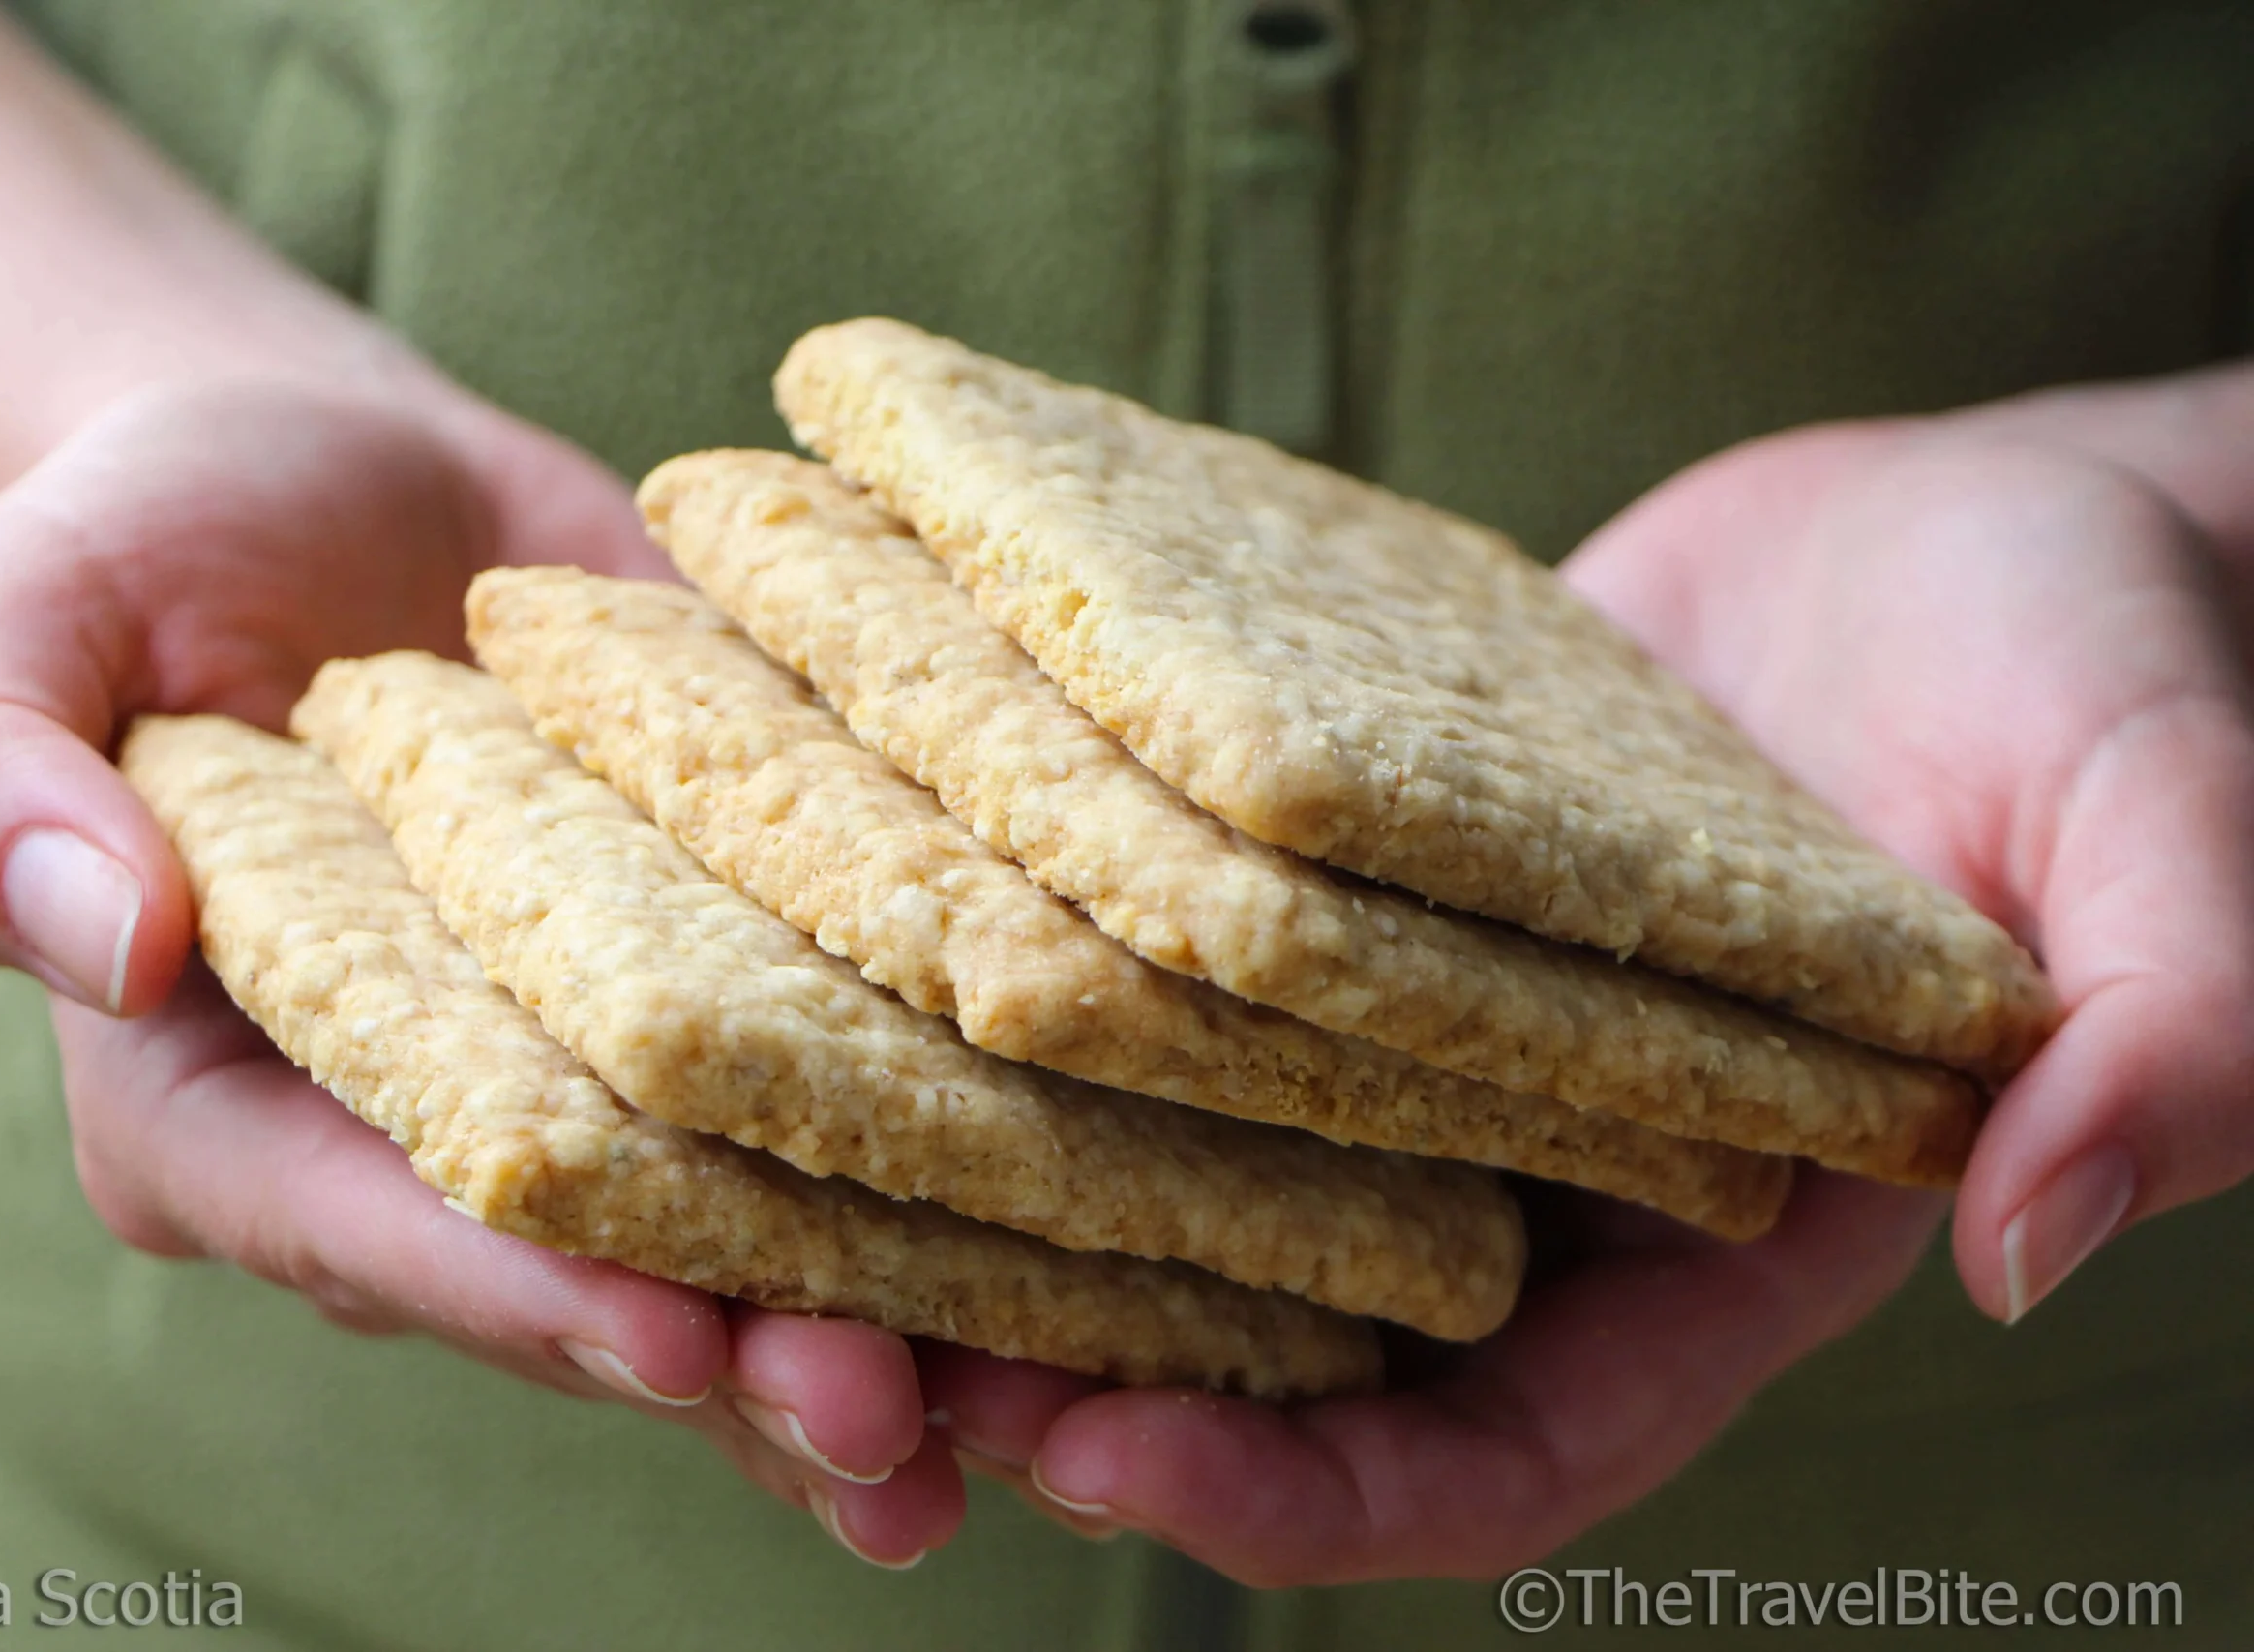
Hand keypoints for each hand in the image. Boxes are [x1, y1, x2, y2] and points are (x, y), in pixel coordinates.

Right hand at [0, 381, 963, 1565]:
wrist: (329, 484)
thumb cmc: (136, 551)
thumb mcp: (0, 625)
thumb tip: (113, 927)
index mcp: (240, 1110)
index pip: (382, 1230)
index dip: (526, 1294)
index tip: (672, 1341)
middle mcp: (433, 1138)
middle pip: (594, 1286)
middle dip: (743, 1361)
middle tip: (896, 1422)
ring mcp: (602, 1081)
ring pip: (744, 1241)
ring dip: (884, 1323)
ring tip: (1028, 1403)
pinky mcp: (736, 993)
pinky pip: (838, 1094)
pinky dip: (955, 1156)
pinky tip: (1100, 1225)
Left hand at [920, 403, 2253, 1583]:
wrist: (1981, 522)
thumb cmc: (2100, 667)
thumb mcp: (2171, 831)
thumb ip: (2171, 1039)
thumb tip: (2049, 1245)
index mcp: (1728, 1247)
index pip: (1504, 1449)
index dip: (1313, 1491)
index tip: (1107, 1464)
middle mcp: (1554, 1166)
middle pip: (1290, 1346)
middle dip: (1083, 1384)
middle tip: (852, 1372)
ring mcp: (1438, 1028)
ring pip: (1199, 1170)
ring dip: (1010, 1197)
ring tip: (792, 1182)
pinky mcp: (1353, 887)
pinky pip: (1185, 969)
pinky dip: (1054, 987)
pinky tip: (893, 933)